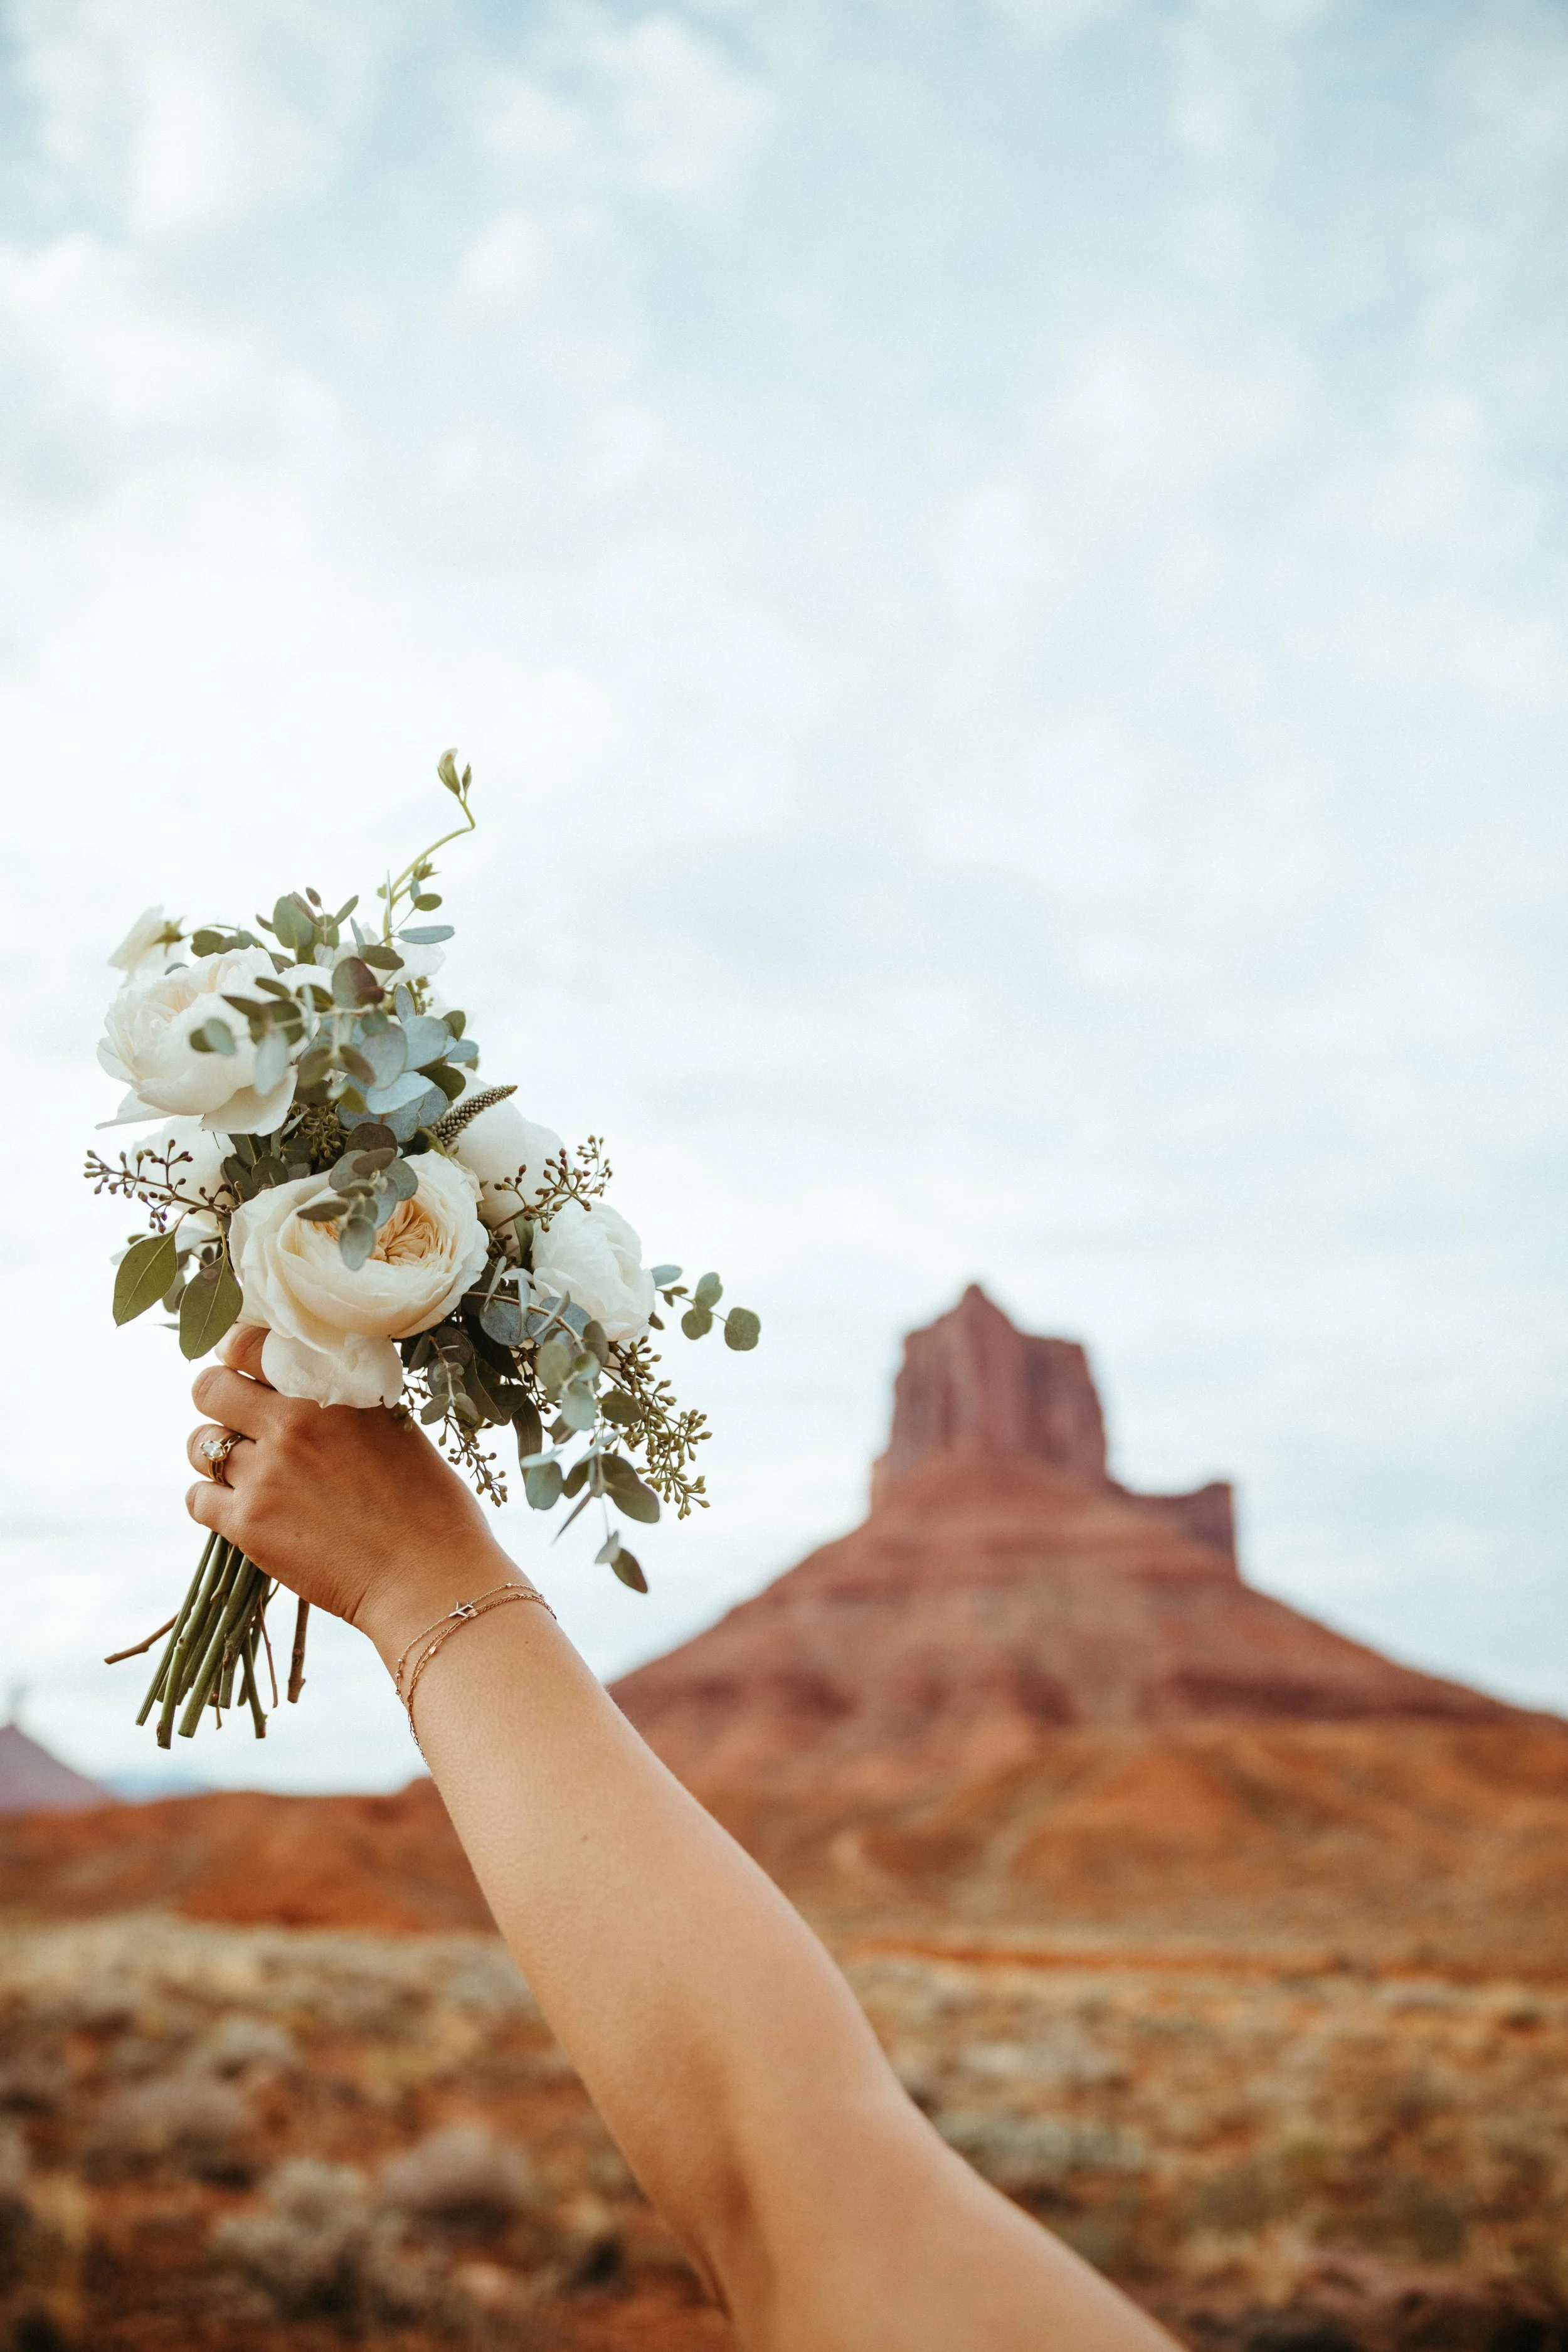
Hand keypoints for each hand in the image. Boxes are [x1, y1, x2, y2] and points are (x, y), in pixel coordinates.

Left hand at [185, 1326, 520, 1666]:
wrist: (428, 1577)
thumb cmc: (430, 1505)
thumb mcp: (396, 1429)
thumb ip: (346, 1403)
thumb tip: (310, 1391)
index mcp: (332, 1389)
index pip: (249, 1345)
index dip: (236, 1352)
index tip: (241, 1366)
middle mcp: (291, 1423)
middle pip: (208, 1388)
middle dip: (217, 1398)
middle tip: (236, 1417)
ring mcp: (264, 1474)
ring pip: (200, 1445)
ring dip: (215, 1453)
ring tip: (244, 1469)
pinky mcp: (248, 1525)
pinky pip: (198, 1499)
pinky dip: (212, 1502)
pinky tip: (242, 1509)